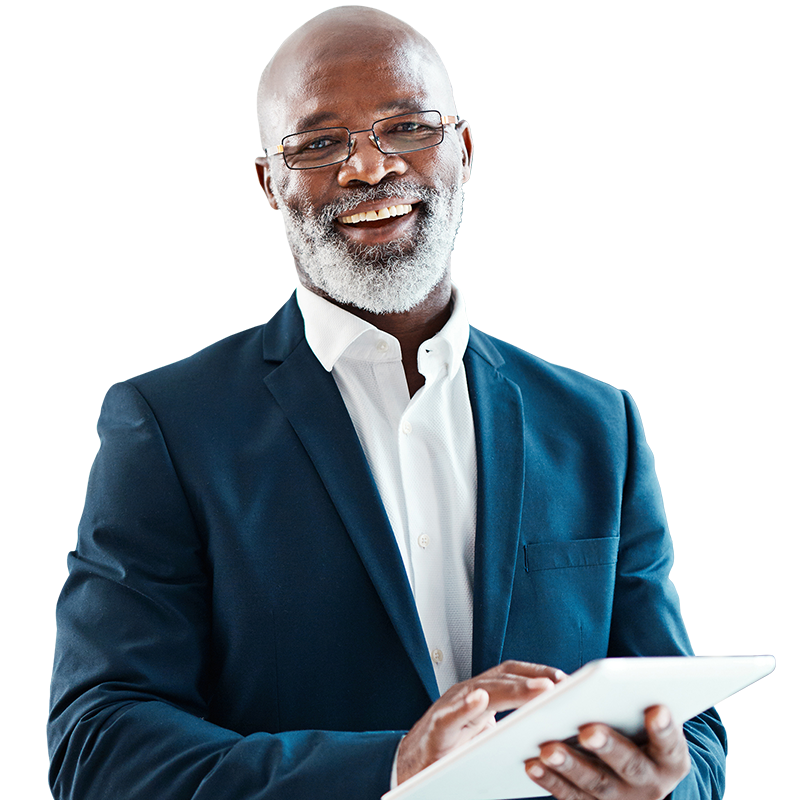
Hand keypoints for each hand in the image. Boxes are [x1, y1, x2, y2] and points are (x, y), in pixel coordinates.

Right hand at [397, 660, 564, 784]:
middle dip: (531, 679)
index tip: (565, 678)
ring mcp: (449, 708)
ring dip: (511, 689)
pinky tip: (480, 701)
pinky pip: (450, 716)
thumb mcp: (486, 734)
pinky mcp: (435, 731)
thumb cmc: (451, 751)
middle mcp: (465, 693)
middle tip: (558, 683)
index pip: (510, 673)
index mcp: (480, 694)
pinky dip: (465, 707)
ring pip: (481, 692)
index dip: (537, 671)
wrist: (410, 768)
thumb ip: (509, 724)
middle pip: (501, 678)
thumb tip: (550, 726)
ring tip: (538, 689)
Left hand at [525, 705, 690, 799]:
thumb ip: (640, 706)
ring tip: (547, 748)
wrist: (639, 777)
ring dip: (570, 766)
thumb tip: (614, 679)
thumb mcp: (651, 723)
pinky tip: (532, 764)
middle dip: (609, 747)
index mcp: (670, 760)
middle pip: (630, 766)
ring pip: (597, 784)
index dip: (664, 729)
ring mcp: (623, 799)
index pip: (670, 744)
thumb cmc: (641, 734)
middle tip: (588, 731)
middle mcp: (651, 784)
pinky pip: (571, 797)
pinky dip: (551, 781)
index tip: (656, 709)